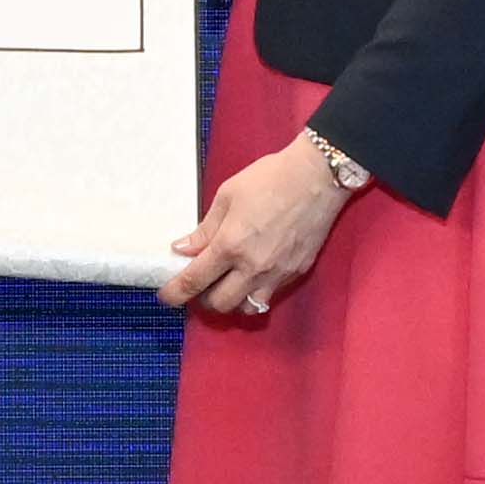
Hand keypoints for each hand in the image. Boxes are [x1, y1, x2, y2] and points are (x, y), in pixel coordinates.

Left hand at [161, 129, 363, 325]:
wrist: (318, 176)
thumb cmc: (271, 178)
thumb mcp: (228, 196)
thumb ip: (205, 229)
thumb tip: (182, 249)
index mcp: (230, 245)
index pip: (194, 281)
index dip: (175, 292)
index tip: (166, 295)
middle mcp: (253, 267)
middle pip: (220, 304)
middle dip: (204, 298)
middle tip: (202, 282)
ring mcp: (278, 273)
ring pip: (248, 307)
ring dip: (233, 300)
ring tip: (228, 282)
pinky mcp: (297, 272)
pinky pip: (270, 294)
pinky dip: (256, 291)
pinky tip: (253, 272)